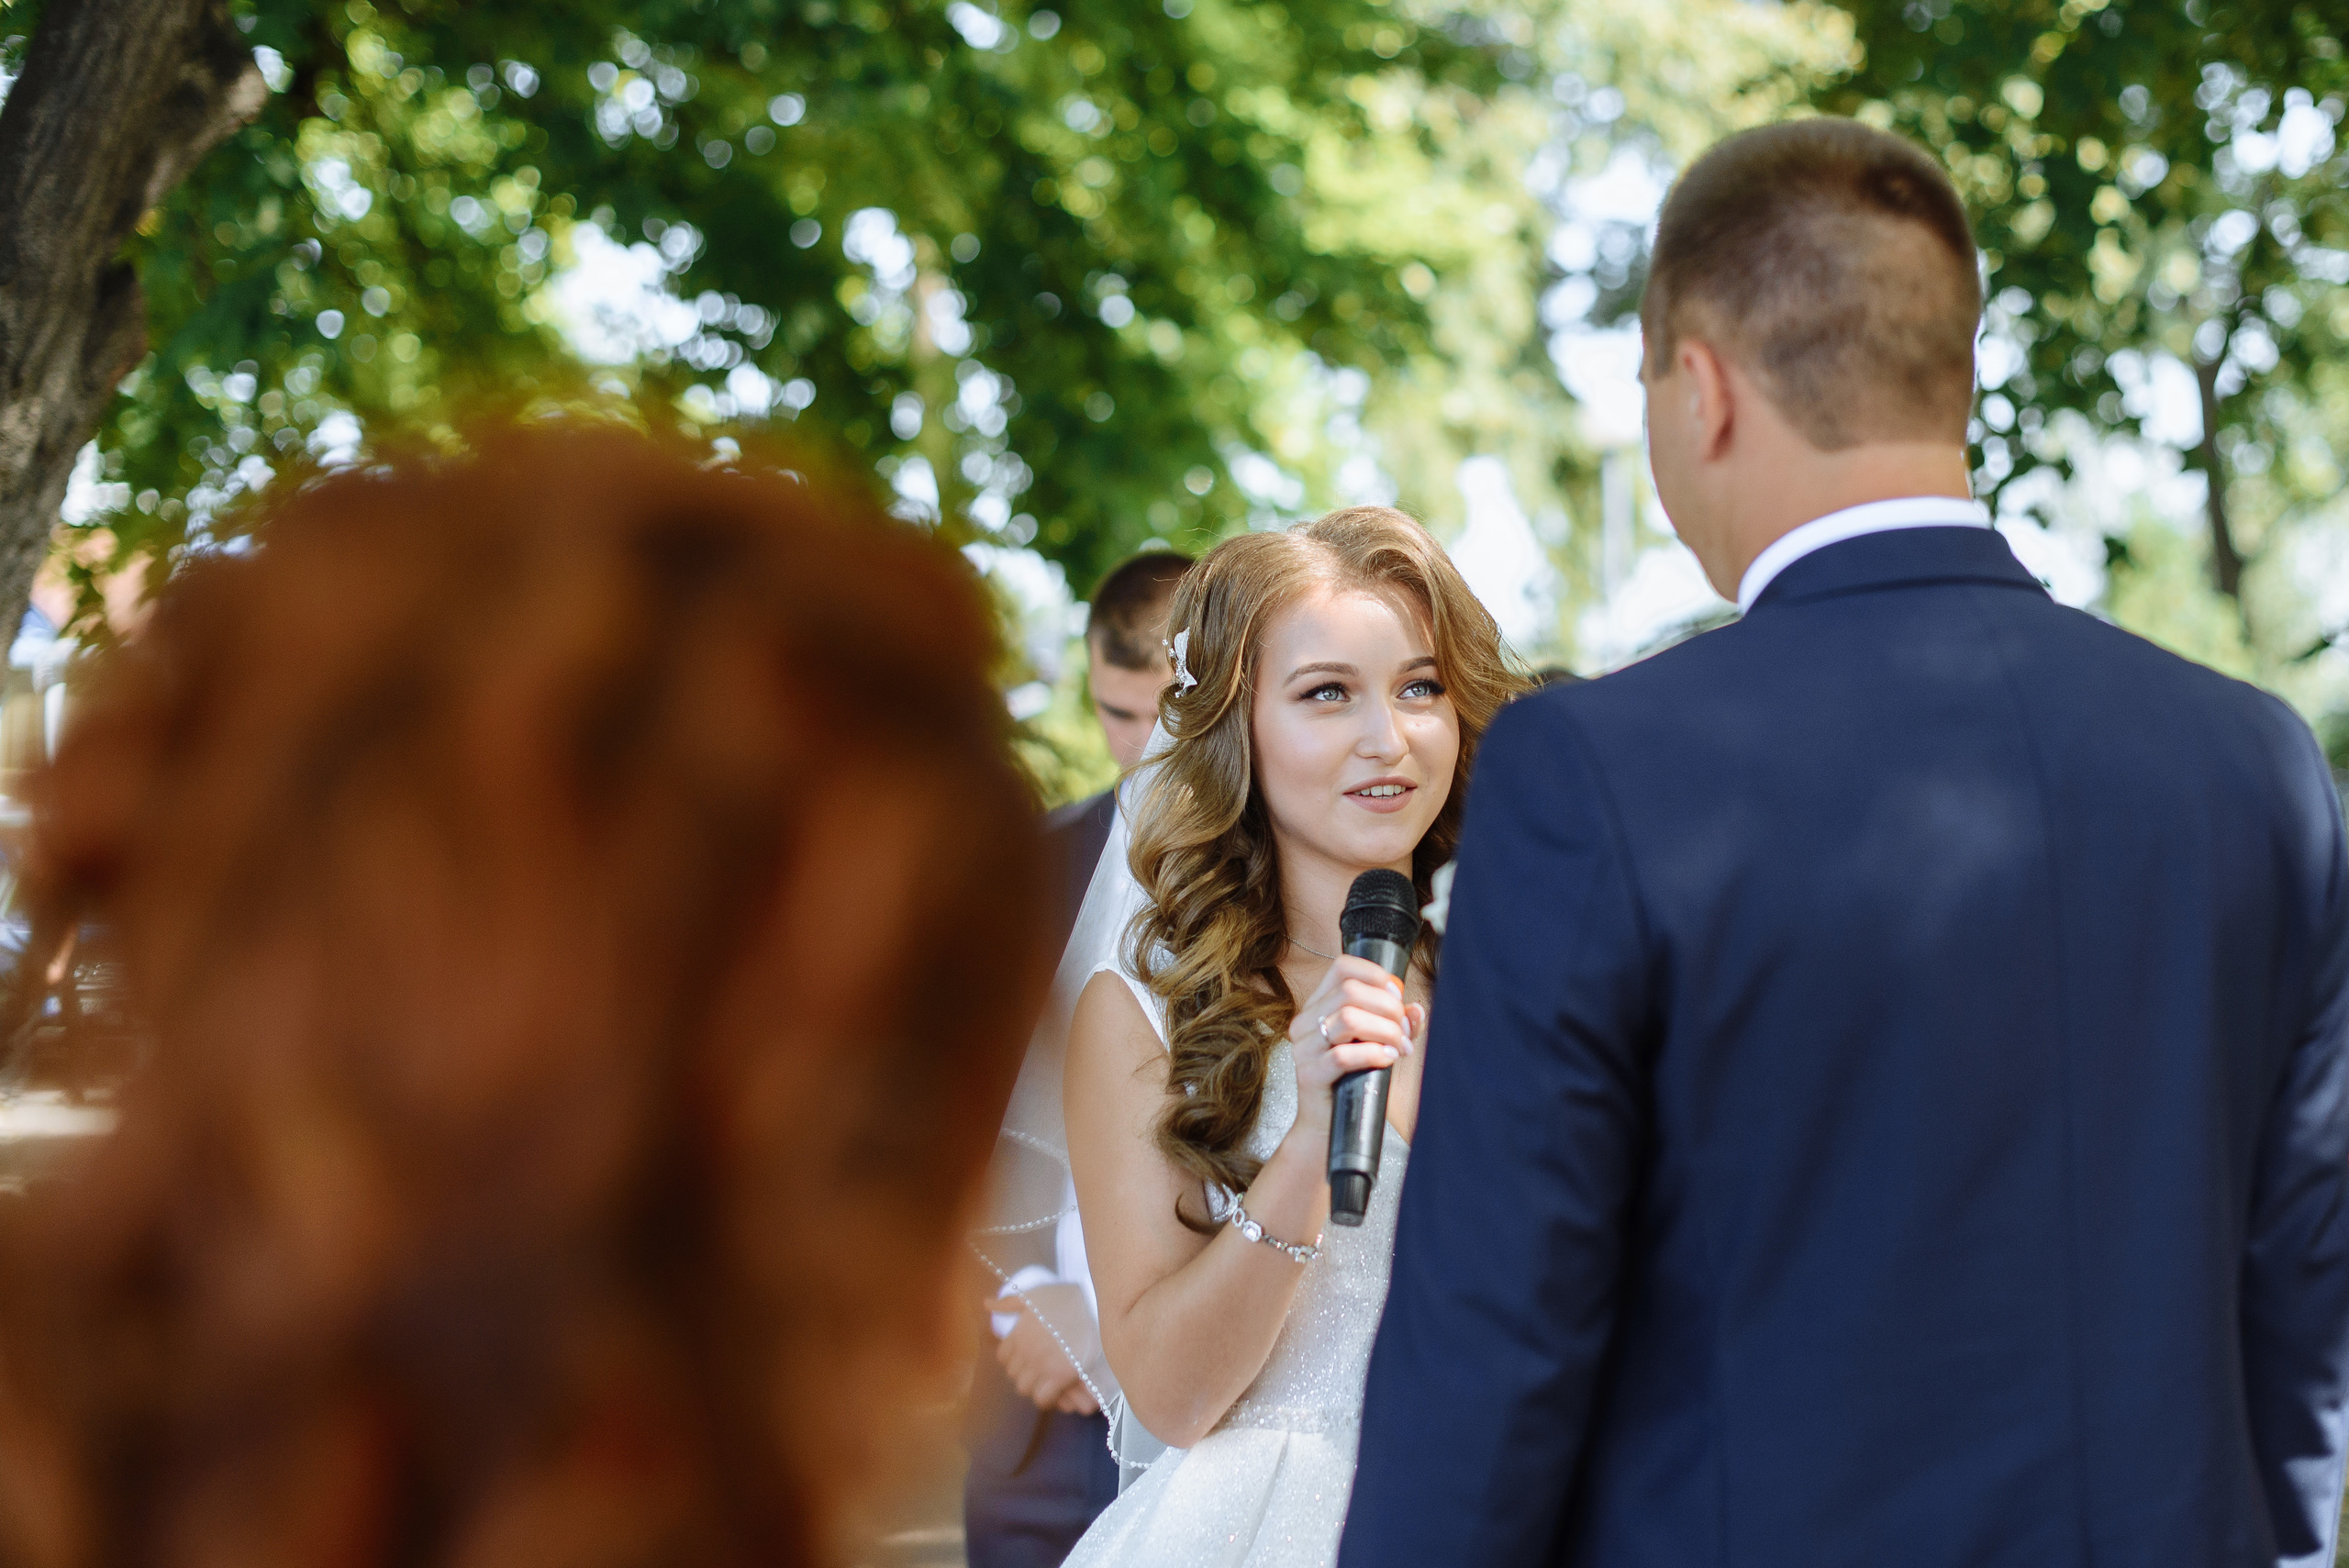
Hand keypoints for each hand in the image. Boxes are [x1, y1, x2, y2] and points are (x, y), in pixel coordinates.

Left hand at [994, 1298, 1098, 1414]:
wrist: (1097, 1307)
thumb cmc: (1068, 1298)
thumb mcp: (1036, 1294)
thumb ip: (1010, 1302)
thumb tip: (986, 1304)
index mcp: (1018, 1333)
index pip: (1003, 1357)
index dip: (1013, 1360)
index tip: (1025, 1359)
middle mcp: (1026, 1350)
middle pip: (1013, 1375)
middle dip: (1024, 1374)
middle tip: (1039, 1372)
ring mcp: (1042, 1365)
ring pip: (1025, 1389)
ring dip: (1035, 1387)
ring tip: (1047, 1382)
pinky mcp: (1060, 1376)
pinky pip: (1042, 1398)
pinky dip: (1047, 1398)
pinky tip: (1056, 1391)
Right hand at [1285, 954, 1424, 1134]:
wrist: (1327, 1126)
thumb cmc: (1353, 1081)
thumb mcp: (1377, 1044)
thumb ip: (1397, 1023)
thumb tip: (1416, 1009)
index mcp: (1318, 1005)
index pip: (1343, 967)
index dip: (1377, 975)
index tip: (1398, 995)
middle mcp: (1305, 1022)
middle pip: (1350, 991)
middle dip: (1388, 1008)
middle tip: (1404, 1030)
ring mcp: (1304, 1048)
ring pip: (1348, 1018)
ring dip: (1385, 1031)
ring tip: (1399, 1048)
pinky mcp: (1309, 1074)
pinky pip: (1343, 1055)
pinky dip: (1373, 1054)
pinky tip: (1388, 1060)